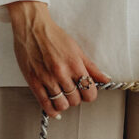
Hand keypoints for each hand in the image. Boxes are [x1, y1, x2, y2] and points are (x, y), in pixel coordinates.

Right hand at [7, 0, 109, 116]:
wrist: (32, 27)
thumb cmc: (53, 36)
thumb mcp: (77, 49)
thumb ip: (92, 67)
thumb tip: (105, 79)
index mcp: (74, 65)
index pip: (89, 93)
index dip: (90, 95)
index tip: (87, 92)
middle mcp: (61, 73)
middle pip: (75, 100)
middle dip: (76, 98)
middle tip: (73, 91)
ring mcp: (47, 79)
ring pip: (62, 104)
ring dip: (64, 103)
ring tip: (63, 96)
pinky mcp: (34, 82)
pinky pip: (45, 104)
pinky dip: (52, 111)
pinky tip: (55, 110)